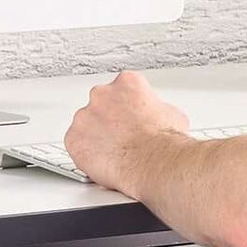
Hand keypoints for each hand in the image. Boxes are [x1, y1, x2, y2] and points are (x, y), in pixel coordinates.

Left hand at [63, 70, 190, 190]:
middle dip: (110, 120)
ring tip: (114, 153)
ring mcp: (84, 116)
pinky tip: (102, 161)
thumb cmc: (163, 142)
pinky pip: (76, 144)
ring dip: (97, 136)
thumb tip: (157, 117)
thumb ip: (157, 109)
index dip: (129, 107)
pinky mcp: (73, 139)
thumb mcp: (173, 115)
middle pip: (101, 104)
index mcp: (127, 83)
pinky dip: (86, 153)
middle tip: (123, 137)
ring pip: (86, 125)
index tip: (132, 118)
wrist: (153, 163)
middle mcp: (101, 94)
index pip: (122, 89)